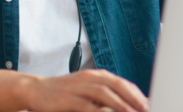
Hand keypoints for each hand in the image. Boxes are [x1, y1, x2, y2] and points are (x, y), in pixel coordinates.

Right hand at [23, 69, 148, 111]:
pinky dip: (99, 111)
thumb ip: (103, 96)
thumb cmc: (63, 93)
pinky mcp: (67, 99)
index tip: (148, 103)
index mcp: (95, 75)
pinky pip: (86, 105)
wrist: (35, 90)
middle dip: (133, 97)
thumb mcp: (85, 90)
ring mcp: (77, 87)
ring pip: (103, 93)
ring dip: (120, 104)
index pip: (121, 82)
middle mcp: (88, 78)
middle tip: (146, 108)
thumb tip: (125, 104)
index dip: (136, 93)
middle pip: (116, 85)